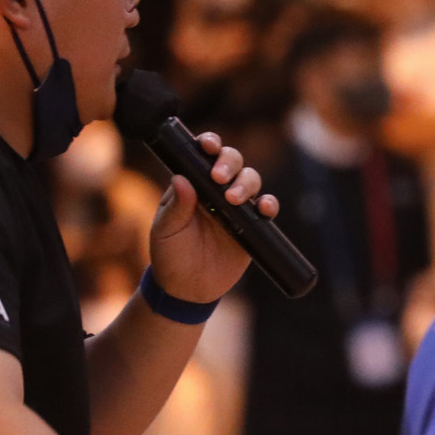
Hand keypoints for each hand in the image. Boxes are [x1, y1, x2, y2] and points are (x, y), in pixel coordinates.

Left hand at [146, 132, 279, 305]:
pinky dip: (269, 205)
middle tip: (220, 177)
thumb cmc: (170, 256)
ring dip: (247, 184)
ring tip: (235, 199)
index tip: (207, 146)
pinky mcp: (252, 227)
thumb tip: (181, 178)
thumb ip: (174, 207)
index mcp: (192, 185)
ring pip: (252, 180)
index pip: (203, 156)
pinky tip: (264, 210)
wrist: (188, 289)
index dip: (209, 144)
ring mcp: (236, 208)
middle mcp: (216, 191)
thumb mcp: (165, 231)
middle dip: (230, 163)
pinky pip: (266, 209)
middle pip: (233, 162)